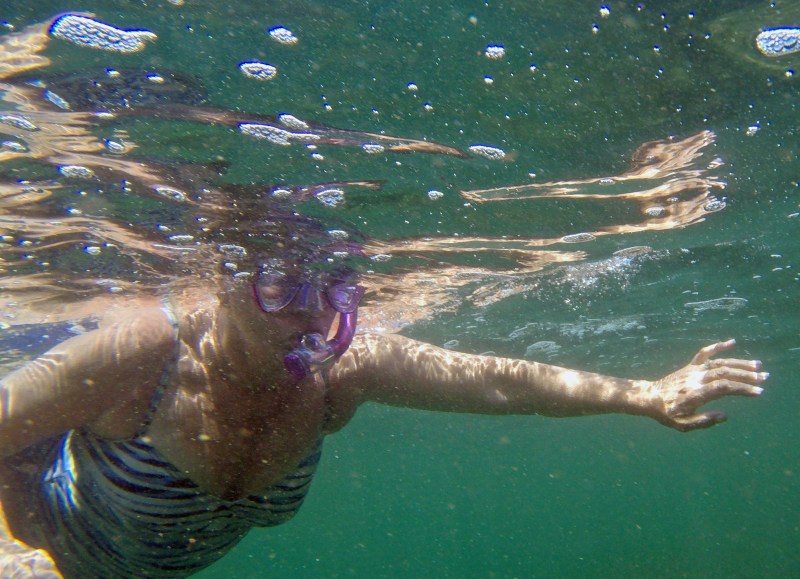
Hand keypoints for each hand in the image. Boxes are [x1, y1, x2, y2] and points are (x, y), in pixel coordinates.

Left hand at [651, 339, 766, 430]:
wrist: (649, 397)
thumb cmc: (667, 413)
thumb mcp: (683, 425)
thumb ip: (704, 421)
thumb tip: (724, 415)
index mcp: (695, 394)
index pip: (723, 388)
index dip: (741, 388)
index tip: (758, 391)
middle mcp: (695, 379)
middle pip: (724, 373)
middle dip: (746, 375)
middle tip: (764, 378)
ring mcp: (692, 370)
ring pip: (718, 363)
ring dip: (739, 363)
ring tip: (758, 366)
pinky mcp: (690, 366)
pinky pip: (704, 353)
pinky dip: (717, 347)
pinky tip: (732, 342)